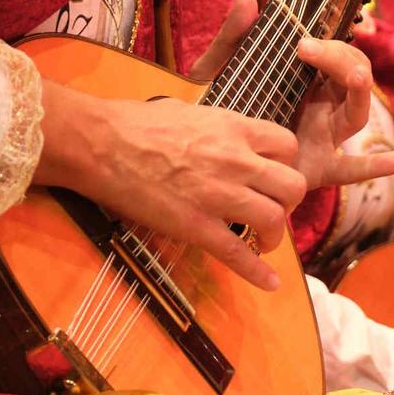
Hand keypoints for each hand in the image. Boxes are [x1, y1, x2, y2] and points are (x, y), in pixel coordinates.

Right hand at [35, 81, 305, 290]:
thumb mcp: (186, 111)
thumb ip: (212, 126)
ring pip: (273, 220)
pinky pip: (238, 254)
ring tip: (264, 240)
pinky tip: (269, 283)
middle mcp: (236, 161)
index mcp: (233, 128)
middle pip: (292, 186)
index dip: (285, 163)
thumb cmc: (134, 123)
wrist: (101, 144)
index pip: (287, 146)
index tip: (273, 175)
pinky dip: (258, 272)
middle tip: (273, 208)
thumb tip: (215, 134)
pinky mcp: (197, 227)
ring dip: (275, 235)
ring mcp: (218, 196)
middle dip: (289, 202)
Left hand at [187, 0, 393, 193]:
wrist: (200, 157)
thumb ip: (232, 35)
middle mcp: (321, 105)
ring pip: (356, 112)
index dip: (339, 36)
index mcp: (304, 79)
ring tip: (354, 74)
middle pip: (351, 76)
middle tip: (307, 47)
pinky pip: (350, 168)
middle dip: (339, 56)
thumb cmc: (215, 109)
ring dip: (359, 89)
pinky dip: (377, 165)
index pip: (336, 51)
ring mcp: (323, 136)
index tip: (319, 22)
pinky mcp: (316, 167)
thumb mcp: (217, 68)